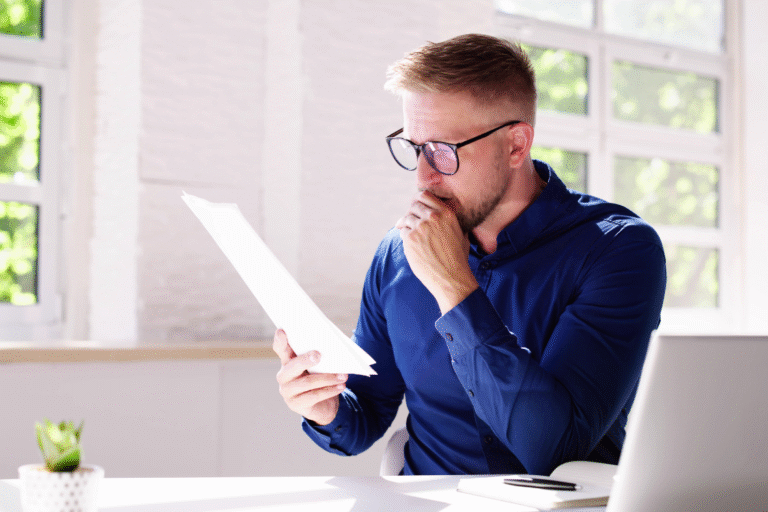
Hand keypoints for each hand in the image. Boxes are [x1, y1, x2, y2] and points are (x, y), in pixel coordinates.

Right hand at [273, 329, 347, 425]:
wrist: (322, 405)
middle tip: (319, 355)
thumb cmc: (320, 378)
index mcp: (288, 361)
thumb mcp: (319, 366)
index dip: (280, 340)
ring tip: (343, 375)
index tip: (282, 331)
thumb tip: (333, 347)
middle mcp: (284, 375)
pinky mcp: (295, 404)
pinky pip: (314, 396)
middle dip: (306, 359)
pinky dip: (330, 390)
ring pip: (307, 382)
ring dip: (328, 378)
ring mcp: (287, 391)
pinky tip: (341, 386)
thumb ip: (319, 356)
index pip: (280, 349)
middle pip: (293, 365)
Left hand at [395, 191, 477, 313]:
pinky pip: (402, 232)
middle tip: (410, 222)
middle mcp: (433, 217)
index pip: (425, 195)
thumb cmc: (458, 259)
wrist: (452, 278)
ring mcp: (420, 227)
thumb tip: (443, 216)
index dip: (417, 200)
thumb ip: (451, 222)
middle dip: (411, 213)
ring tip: (412, 236)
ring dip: (407, 225)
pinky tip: (412, 246)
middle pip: (413, 206)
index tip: (415, 207)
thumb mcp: (461, 235)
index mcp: (446, 213)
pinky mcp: (410, 239)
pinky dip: (405, 237)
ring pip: (406, 218)